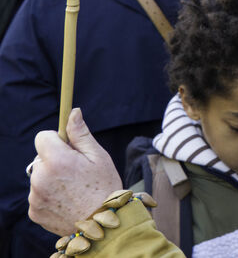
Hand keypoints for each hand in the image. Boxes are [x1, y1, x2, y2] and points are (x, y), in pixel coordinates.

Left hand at [28, 108, 122, 234]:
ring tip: (73, 189)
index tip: (68, 147)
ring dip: (51, 178)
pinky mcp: (33, 211)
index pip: (42, 137)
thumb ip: (81, 134)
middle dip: (55, 160)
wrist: (102, 225)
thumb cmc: (104, 186)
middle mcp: (41, 177)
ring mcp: (35, 196)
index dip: (56, 139)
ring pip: (39, 177)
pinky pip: (38, 195)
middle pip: (41, 158)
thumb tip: (72, 112)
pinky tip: (66, 201)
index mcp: (57, 160)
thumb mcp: (98, 156)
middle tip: (76, 172)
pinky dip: (48, 195)